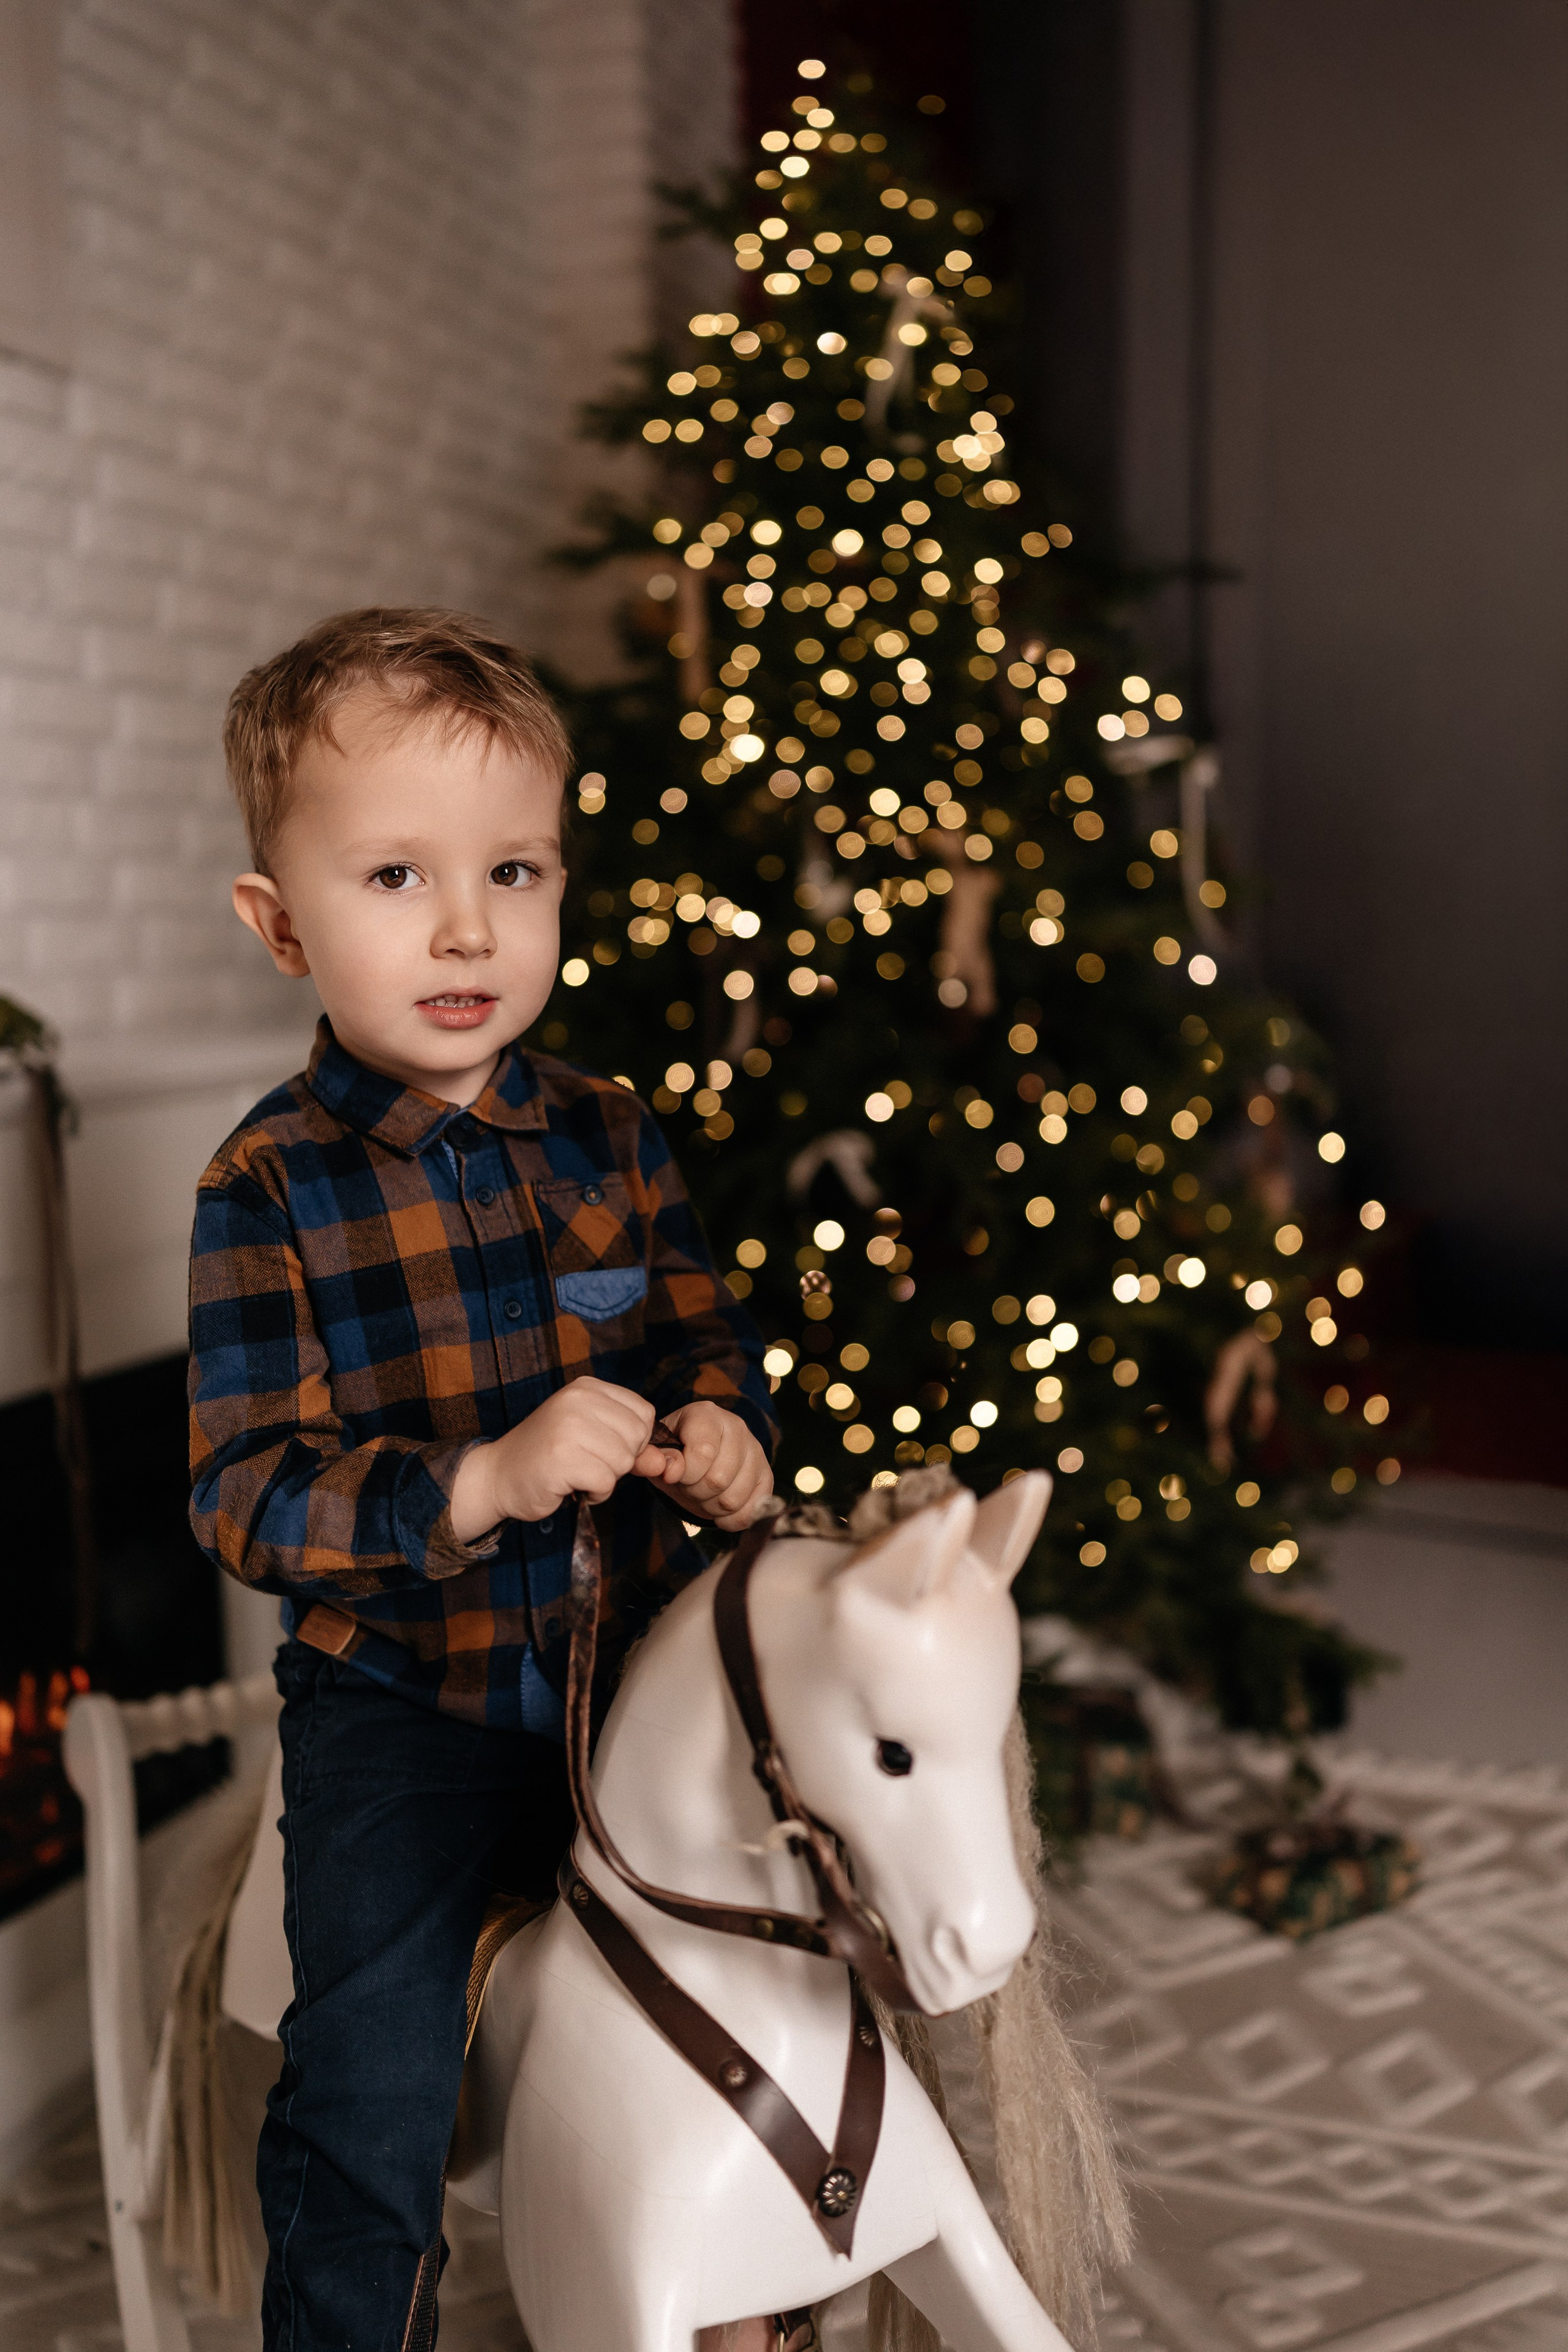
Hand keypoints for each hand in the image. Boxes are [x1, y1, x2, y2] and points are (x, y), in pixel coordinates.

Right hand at [450, 1378, 678, 1539]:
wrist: (498, 1475)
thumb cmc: (550, 1456)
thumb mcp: (594, 1440)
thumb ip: (633, 1448)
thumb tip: (665, 1462)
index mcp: (587, 1388)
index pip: (644, 1413)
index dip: (633, 1440)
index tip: (602, 1446)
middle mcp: (578, 1400)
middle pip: (637, 1438)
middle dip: (620, 1461)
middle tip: (585, 1461)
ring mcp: (569, 1427)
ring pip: (623, 1462)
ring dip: (606, 1479)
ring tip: (576, 1473)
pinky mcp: (562, 1458)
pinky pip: (606, 1483)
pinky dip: (595, 1494)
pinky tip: (571, 1486)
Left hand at [649, 1401, 773, 1530]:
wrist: (696, 1456)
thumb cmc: (677, 1451)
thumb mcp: (661, 1450)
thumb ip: (660, 1457)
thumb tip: (672, 1471)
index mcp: (706, 1414)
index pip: (703, 1452)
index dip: (685, 1474)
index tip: (675, 1475)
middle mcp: (736, 1427)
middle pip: (718, 1479)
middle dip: (696, 1492)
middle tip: (689, 1486)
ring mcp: (755, 1451)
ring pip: (734, 1499)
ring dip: (712, 1507)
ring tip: (704, 1494)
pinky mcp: (766, 1475)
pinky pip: (753, 1510)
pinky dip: (732, 1519)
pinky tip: (719, 1510)